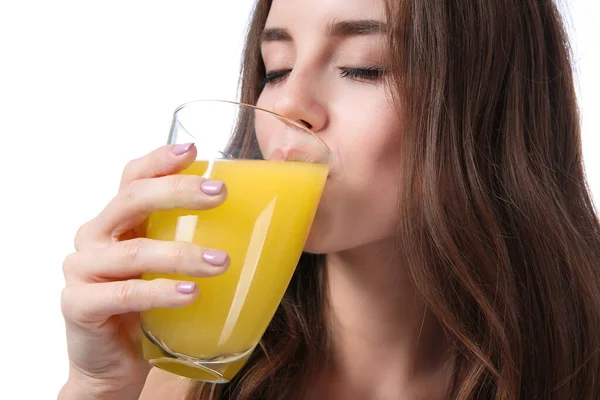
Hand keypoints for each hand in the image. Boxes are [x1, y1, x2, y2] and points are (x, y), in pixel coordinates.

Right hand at [59, 143, 228, 398]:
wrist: (116, 361)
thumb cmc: (151, 307)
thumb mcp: (170, 267)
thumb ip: (192, 240)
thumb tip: (261, 223)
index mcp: (118, 221)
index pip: (133, 178)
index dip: (160, 160)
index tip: (194, 149)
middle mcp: (95, 237)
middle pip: (130, 200)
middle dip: (177, 192)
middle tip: (220, 194)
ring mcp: (82, 270)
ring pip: (133, 252)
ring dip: (180, 254)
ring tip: (221, 263)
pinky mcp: (79, 305)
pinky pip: (123, 294)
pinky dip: (159, 292)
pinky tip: (190, 294)